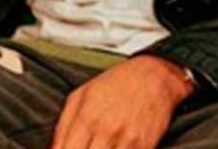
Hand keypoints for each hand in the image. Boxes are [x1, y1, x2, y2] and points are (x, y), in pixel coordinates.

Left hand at [50, 55, 193, 148]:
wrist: (155, 75)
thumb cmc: (116, 84)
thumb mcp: (80, 96)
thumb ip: (62, 128)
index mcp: (87, 119)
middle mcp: (107, 131)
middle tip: (86, 148)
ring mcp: (127, 140)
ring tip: (101, 147)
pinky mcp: (146, 145)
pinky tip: (116, 147)